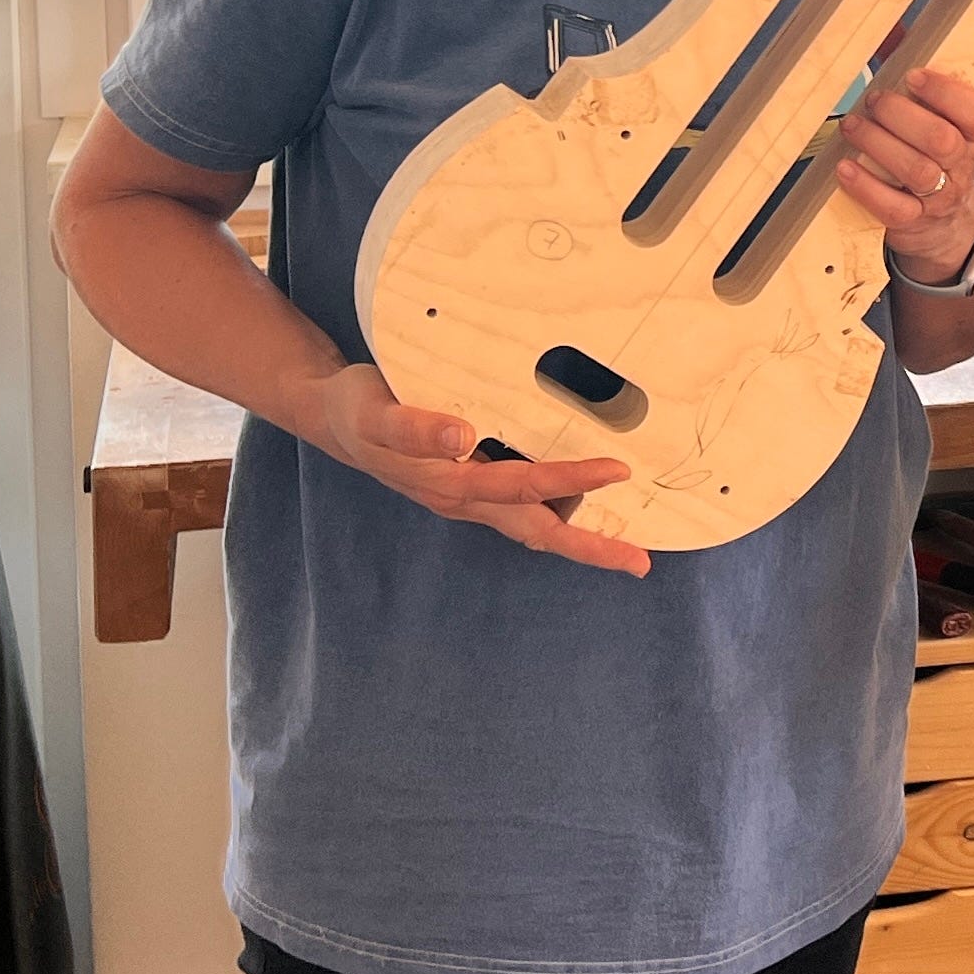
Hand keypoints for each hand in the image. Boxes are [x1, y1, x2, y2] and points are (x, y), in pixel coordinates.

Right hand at [294, 363, 649, 576]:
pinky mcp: (470, 486)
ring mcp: (469, 498)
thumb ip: (415, 428)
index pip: (524, 486)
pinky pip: (522, 505)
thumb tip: (463, 437)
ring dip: (578, 531)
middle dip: (590, 548)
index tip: (616, 470)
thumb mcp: (377, 413)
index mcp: (452, 484)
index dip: (570, 479)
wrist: (334, 418)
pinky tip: (580, 492)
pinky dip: (556, 504)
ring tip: (627, 531)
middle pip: (539, 531)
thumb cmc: (359, 410)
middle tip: (639, 563)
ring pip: (533, 522)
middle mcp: (467, 499)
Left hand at [838, 66, 973, 284]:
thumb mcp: (938, 120)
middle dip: (902, 115)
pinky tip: (844, 168)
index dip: (946, 93)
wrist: (944, 225)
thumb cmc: (931, 155)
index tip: (913, 76)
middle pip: (941, 140)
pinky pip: (893, 207)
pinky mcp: (914, 221)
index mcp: (973, 134)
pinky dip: (865, 186)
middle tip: (874, 101)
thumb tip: (893, 29)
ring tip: (852, 126)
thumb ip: (919, 80)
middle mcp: (962, 164)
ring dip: (879, 143)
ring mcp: (940, 196)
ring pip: (917, 171)